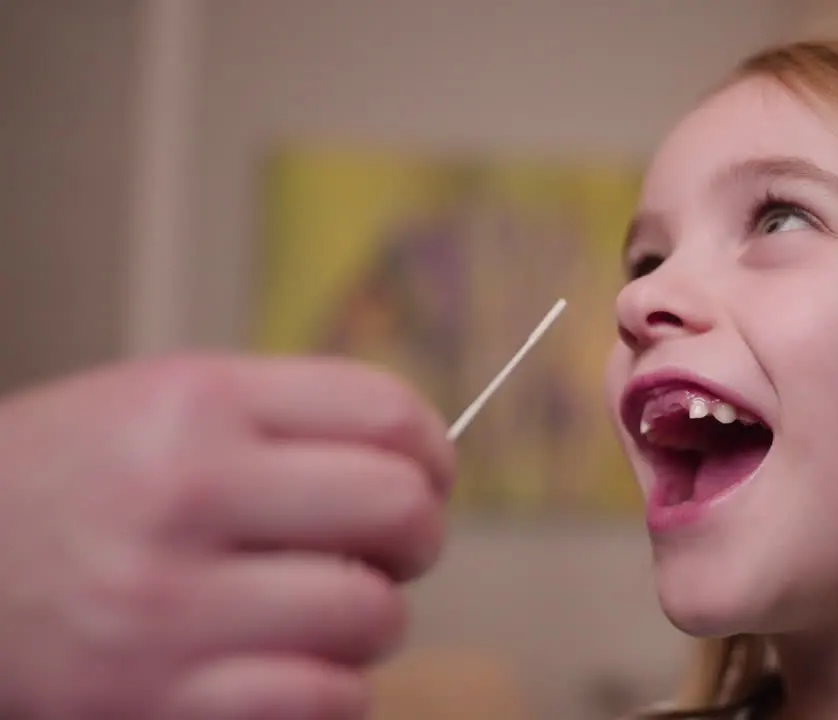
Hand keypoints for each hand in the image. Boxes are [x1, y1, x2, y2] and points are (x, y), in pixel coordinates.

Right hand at [0, 354, 454, 719]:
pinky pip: (325, 700)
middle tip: (385, 550)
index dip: (434, 452)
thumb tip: (422, 463)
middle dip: (415, 536)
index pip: (387, 414)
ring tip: (321, 612)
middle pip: (399, 510)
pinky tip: (292, 668)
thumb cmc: (69, 485)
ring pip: (374, 617)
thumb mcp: (158, 406)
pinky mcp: (157, 703)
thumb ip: (286, 422)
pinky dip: (333, 691)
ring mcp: (168, 608)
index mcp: (196, 402)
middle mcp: (184, 495)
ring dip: (372, 622)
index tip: (428, 476)